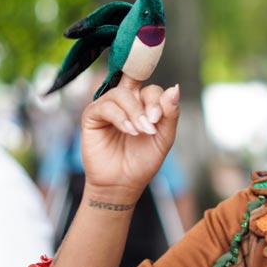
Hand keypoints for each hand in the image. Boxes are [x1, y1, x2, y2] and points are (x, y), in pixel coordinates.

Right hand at [80, 74, 179, 203]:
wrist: (124, 183)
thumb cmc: (143, 159)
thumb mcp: (164, 137)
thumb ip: (170, 113)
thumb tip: (175, 88)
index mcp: (143, 104)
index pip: (152, 89)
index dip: (158, 99)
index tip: (159, 119)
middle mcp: (125, 102)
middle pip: (136, 83)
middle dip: (148, 102)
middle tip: (153, 123)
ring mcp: (107, 107)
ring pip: (120, 93)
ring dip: (134, 112)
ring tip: (140, 131)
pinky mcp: (92, 116)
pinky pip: (104, 107)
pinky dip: (120, 118)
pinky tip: (129, 131)